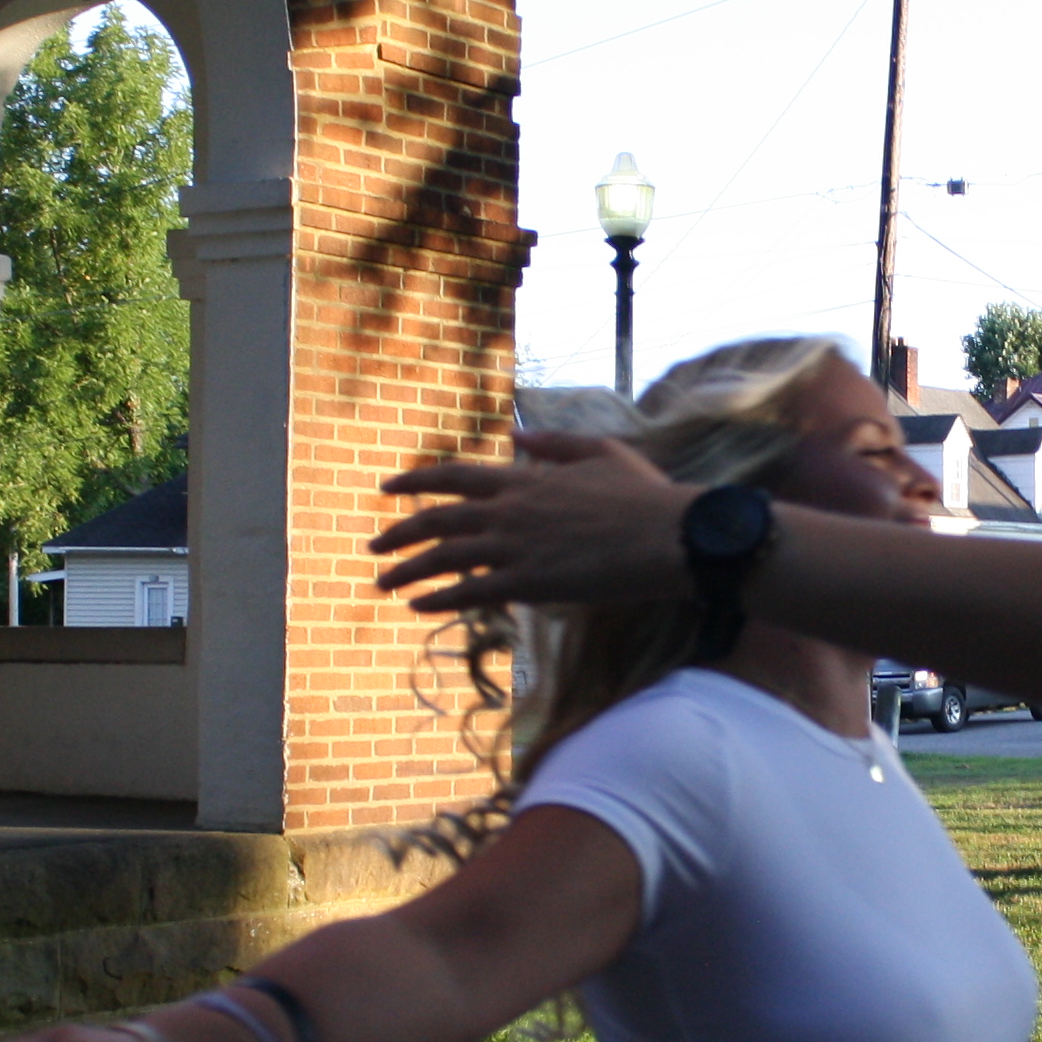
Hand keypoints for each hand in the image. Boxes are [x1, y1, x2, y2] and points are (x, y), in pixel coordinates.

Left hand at [371, 431, 692, 611]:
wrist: (667, 535)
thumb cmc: (643, 495)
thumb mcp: (599, 452)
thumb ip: (554, 443)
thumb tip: (519, 434)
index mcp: (524, 479)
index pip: (454, 477)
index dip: (416, 481)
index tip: (387, 487)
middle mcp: (510, 511)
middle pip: (438, 520)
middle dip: (399, 532)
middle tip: (374, 547)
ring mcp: (515, 548)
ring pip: (444, 558)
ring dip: (407, 571)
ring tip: (383, 583)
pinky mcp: (527, 583)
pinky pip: (469, 593)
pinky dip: (438, 599)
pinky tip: (417, 607)